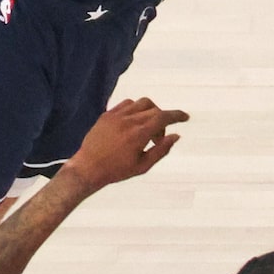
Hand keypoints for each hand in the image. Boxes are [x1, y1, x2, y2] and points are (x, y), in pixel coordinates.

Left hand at [60, 98, 187, 191]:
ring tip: (146, 128)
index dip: (177, 115)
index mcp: (139, 134)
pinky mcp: (107, 115)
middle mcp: (129, 120)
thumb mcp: (143, 166)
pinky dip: (135, 109)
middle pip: (155, 110)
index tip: (185, 117)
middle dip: (162, 121)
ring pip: (141, 103)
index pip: (164, 117)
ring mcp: (117, 115)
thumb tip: (176, 136)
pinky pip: (127, 103)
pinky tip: (133, 122)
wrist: (88, 168)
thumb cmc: (116, 170)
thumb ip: (161, 150)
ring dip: (150, 112)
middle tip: (157, 138)